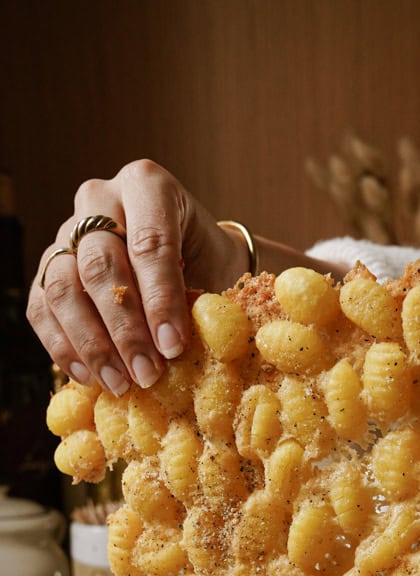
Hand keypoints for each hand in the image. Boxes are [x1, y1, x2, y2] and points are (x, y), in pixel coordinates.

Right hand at [27, 159, 250, 395]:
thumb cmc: (207, 263)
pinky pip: (41, 305)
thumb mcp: (217, 270)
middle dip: (125, 328)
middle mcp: (99, 199)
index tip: (173, 348)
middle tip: (147, 374)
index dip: (160, 300)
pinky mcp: (49, 264)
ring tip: (119, 383)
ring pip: (62, 286)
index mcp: (147, 186)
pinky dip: (61, 345)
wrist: (191, 256)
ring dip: (91, 343)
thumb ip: (201, 300)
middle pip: (100, 265)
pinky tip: (88, 376)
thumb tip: (177, 350)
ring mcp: (67, 230)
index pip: (149, 243)